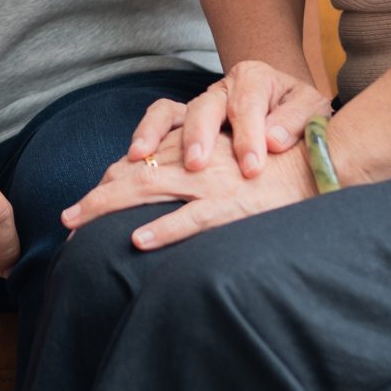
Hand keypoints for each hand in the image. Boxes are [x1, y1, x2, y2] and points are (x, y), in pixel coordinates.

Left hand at [65, 128, 317, 249]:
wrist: (324, 158)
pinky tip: (138, 241)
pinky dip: (165, 230)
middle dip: (97, 197)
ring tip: (79, 226)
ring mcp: (214, 183)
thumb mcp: (235, 157)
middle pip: (134, 174)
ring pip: (150, 190)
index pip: (143, 162)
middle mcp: (198, 161)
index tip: (87, 202)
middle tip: (66, 219)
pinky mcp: (235, 205)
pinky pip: (194, 219)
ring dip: (109, 208)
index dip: (112, 181)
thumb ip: (204, 167)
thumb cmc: (281, 163)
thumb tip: (168, 184)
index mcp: (197, 149)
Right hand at [124, 60, 330, 178]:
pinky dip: (145, 134)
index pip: (248, 105)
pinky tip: (135, 156)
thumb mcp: (313, 112)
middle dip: (199, 136)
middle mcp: (224, 86)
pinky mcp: (186, 120)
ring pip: (176, 111)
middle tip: (197, 165)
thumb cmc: (301, 114)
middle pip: (206, 106)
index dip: (248, 137)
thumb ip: (297, 122)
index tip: (251, 168)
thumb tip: (274, 140)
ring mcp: (202, 103)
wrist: (289, 108)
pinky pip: (160, 120)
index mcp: (256, 78)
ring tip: (144, 158)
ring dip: (158, 134)